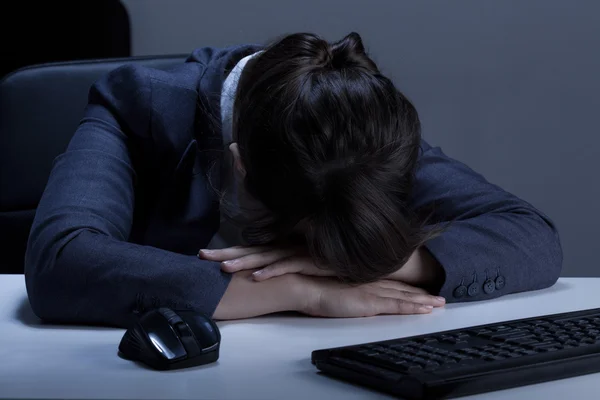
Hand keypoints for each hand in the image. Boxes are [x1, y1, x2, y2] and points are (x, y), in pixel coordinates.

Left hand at [199, 245, 334, 279]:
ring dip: (245, 262)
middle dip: (226, 253)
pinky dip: (271, 272)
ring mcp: (297, 253)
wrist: (361, 257)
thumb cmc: (331, 261)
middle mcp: (286, 248)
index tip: (204, 255)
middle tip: (201, 256)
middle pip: (251, 250)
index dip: (228, 251)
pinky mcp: (310, 260)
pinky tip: (256, 278)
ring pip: (266, 257)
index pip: (250, 249)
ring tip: (224, 268)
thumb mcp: (303, 263)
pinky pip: (287, 266)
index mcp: (281, 248)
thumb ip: (285, 265)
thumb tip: (264, 274)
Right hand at [300, 276, 445, 317]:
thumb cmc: (313, 285)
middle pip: (403, 289)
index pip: (392, 284)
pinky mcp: (370, 302)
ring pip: (405, 296)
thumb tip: (348, 294)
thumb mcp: (333, 286)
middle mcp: (372, 283)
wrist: (305, 286)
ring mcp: (372, 292)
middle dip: (422, 294)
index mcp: (363, 280)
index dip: (409, 288)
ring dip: (424, 300)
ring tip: (440, 304)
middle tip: (439, 298)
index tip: (422, 290)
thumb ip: (346, 289)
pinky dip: (413, 307)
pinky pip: (398, 305)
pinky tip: (426, 309)